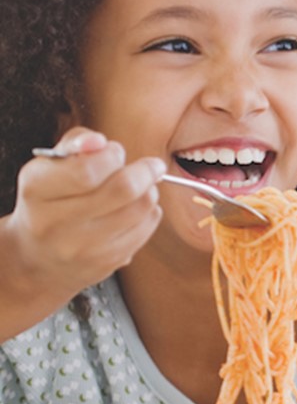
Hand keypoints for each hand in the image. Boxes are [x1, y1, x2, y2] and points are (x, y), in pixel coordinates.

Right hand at [4, 128, 165, 295]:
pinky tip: (135, 209)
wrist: (38, 255)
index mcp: (37, 190)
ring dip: (150, 190)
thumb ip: (77, 143)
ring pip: (140, 208)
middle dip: (145, 170)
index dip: (112, 154)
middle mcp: (55, 223)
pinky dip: (150, 212)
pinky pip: (146, 228)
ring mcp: (82, 247)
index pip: (87, 170)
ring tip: (141, 187)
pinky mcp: (106, 262)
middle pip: (122, 189)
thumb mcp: (51, 166)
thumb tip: (98, 141)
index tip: (115, 151)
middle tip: (151, 165)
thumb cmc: (51, 198)